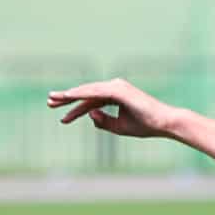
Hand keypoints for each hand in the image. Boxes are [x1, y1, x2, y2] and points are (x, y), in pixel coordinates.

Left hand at [45, 78, 178, 138]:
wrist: (164, 124)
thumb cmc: (146, 125)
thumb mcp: (119, 127)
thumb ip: (103, 122)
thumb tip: (89, 114)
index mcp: (115, 95)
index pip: (90, 102)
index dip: (76, 110)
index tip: (62, 119)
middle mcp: (114, 87)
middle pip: (86, 93)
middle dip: (67, 98)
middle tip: (49, 102)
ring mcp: (116, 86)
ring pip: (88, 91)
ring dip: (70, 95)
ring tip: (54, 99)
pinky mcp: (118, 90)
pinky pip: (95, 92)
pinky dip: (81, 94)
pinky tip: (69, 96)